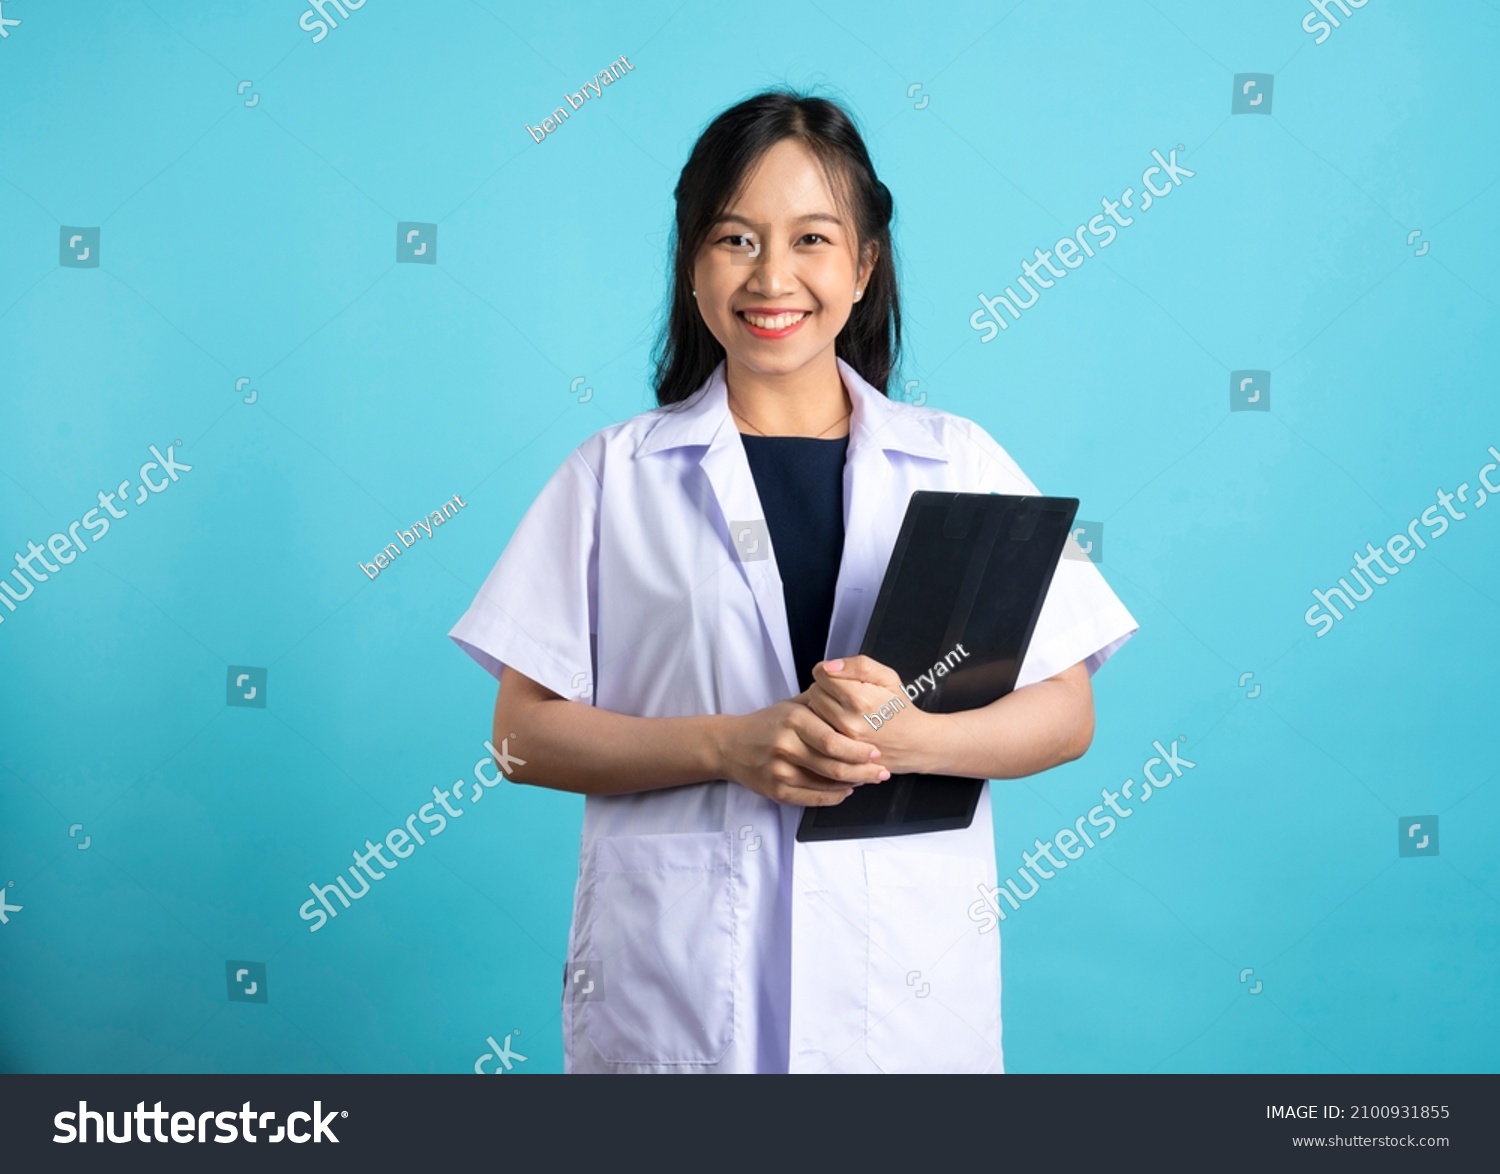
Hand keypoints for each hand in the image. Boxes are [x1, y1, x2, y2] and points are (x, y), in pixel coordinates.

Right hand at [719, 697, 888, 805]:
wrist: (729, 745)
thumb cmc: (766, 724)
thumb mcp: (791, 705)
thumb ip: (821, 704)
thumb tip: (855, 701)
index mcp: (793, 720)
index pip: (833, 740)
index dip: (858, 750)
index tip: (877, 752)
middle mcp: (786, 746)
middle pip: (833, 765)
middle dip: (863, 771)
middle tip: (881, 771)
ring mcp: (780, 771)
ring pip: (826, 784)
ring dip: (852, 784)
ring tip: (868, 780)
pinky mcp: (777, 791)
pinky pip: (813, 799)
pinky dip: (834, 797)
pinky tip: (846, 790)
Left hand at [802, 656, 938, 775]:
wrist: (914, 743)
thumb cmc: (900, 709)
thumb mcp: (888, 677)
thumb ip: (858, 665)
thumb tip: (829, 666)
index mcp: (859, 699)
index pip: (821, 674)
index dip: (830, 672)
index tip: (841, 678)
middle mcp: (848, 722)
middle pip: (814, 692)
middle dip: (826, 689)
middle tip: (845, 695)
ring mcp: (842, 741)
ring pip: (812, 712)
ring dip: (822, 707)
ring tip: (843, 710)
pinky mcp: (838, 754)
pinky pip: (817, 732)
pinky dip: (823, 726)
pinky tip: (839, 725)